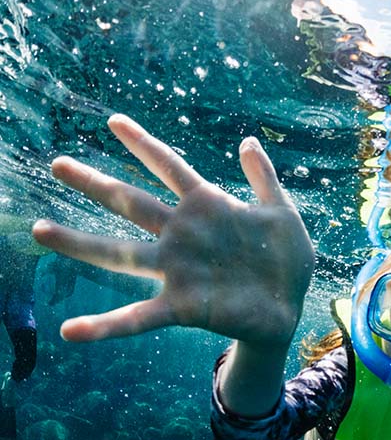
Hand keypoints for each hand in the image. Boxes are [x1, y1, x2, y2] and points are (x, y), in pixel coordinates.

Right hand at [32, 115, 314, 347]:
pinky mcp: (181, 306)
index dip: (143, 144)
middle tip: (57, 164)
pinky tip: (71, 331)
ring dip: (79, 244)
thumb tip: (248, 140)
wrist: (290, 306)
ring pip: (121, 253)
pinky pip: (136, 317)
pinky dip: (104, 325)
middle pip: (132, 202)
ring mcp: (178, 270)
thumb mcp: (280, 210)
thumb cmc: (286, 258)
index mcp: (208, 207)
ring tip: (40, 230)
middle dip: (94, 183)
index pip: (170, 166)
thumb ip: (263, 177)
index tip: (113, 120)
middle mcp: (183, 235)